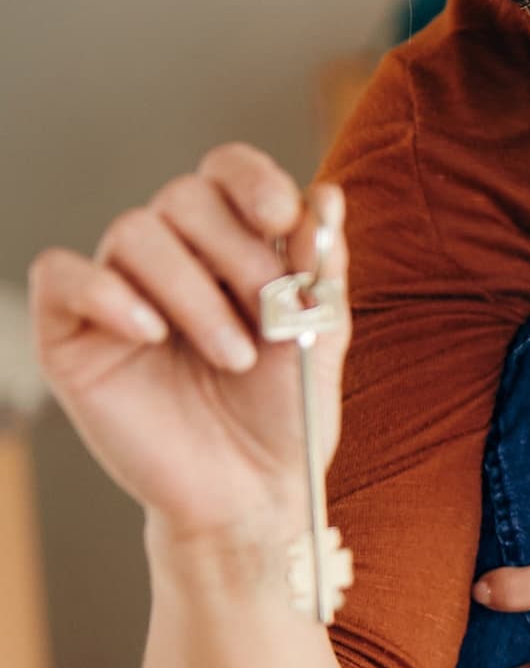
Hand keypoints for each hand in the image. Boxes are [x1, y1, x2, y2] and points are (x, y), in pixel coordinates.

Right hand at [28, 148, 345, 547]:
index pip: (225, 173)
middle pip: (182, 197)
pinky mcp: (71, 335)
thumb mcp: (320, 334)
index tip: (282, 217)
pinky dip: (107, 293)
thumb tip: (328, 194)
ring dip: (193, 291)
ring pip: (134, 233)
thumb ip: (321, 266)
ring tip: (234, 355)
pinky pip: (62, 275)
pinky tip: (151, 334)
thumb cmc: (286, 417)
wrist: (254, 494)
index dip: (250, 178)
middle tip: (270, 313)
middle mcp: (173, 262)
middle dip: (235, 250)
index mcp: (233, 250)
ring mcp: (119, 294)